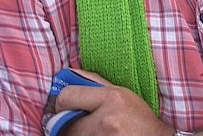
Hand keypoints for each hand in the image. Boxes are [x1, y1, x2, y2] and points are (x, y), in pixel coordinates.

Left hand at [55, 70, 172, 135]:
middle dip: (70, 123)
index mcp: (112, 98)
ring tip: (94, 131)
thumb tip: (70, 73)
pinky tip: (98, 135)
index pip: (68, 96)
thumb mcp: (123, 94)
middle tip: (81, 123)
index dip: (63, 102)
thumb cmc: (139, 117)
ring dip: (77, 134)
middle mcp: (106, 120)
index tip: (67, 107)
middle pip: (65, 122)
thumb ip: (96, 82)